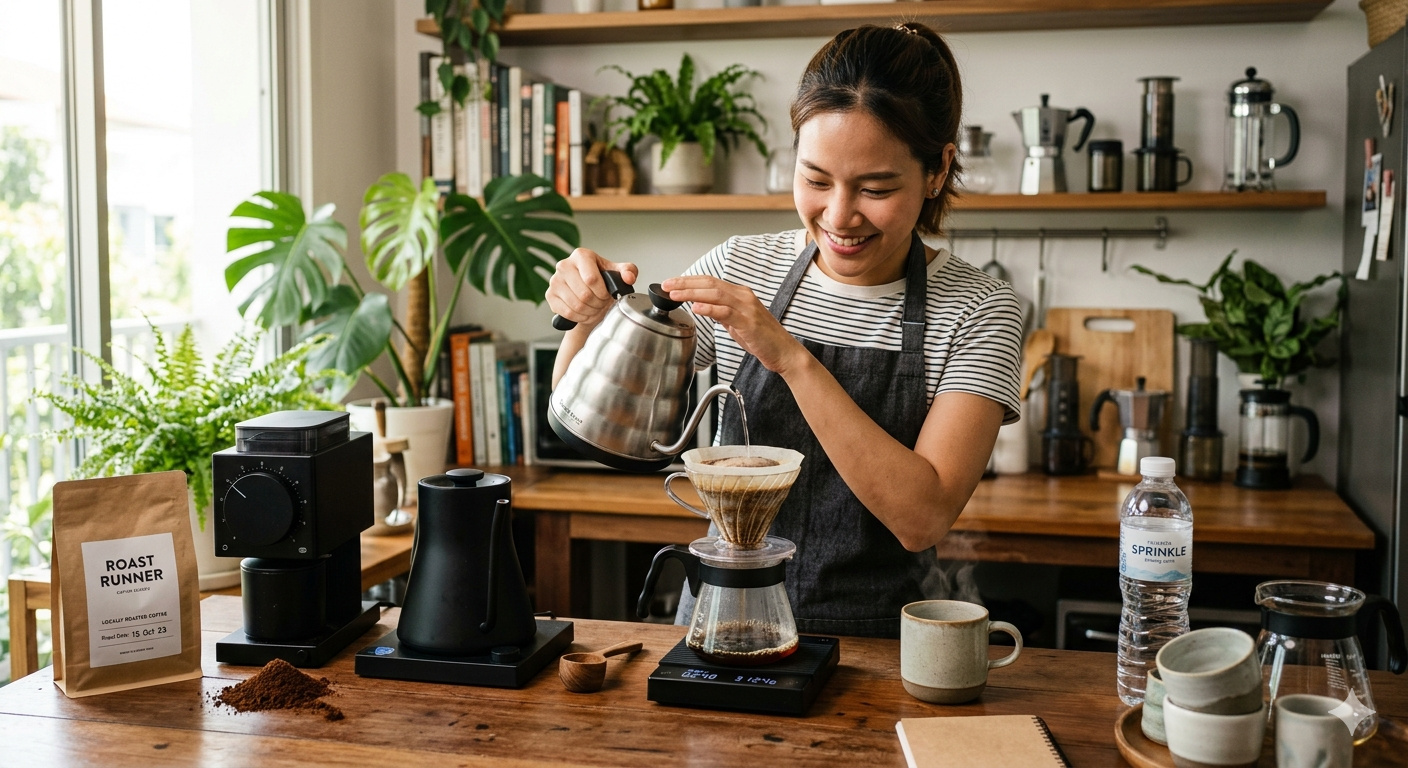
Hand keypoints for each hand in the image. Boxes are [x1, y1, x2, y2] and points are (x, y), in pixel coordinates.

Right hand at [545, 248, 637, 328]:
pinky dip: (580, 317)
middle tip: (601, 302)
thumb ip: (629, 272)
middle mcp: (564, 265)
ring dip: (590, 311)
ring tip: (594, 307)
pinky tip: (585, 312)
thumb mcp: (618, 274)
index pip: (592, 279)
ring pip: (576, 305)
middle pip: (584, 294)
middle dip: (598, 303)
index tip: (607, 294)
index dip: (602, 292)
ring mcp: (555, 280)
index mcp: (581, 255)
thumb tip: (628, 278)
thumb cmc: (601, 281)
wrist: (587, 293)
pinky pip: (567, 312)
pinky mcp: (550, 295)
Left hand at [661, 275, 808, 374]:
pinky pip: (726, 312)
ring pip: (715, 294)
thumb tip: (703, 307)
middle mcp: (743, 296)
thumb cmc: (762, 339)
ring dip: (692, 293)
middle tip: (667, 285)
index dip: (689, 281)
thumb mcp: (737, 323)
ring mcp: (747, 308)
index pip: (709, 282)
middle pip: (709, 283)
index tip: (671, 283)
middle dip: (685, 284)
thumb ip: (722, 314)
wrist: (784, 352)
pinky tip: (696, 308)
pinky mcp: (749, 322)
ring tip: (675, 295)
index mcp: (740, 295)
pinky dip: (709, 308)